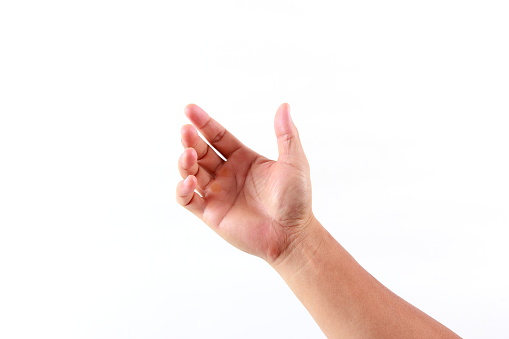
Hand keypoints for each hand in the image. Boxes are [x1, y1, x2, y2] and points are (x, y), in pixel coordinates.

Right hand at [176, 103, 314, 262]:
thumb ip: (286, 135)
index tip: (189, 109)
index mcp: (243, 158)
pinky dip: (182, 190)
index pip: (217, 136)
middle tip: (186, 131)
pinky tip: (190, 182)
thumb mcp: (293, 162)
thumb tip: (284, 105)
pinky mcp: (210, 213)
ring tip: (189, 154)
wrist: (291, 234)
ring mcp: (217, 193)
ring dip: (185, 162)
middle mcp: (227, 174)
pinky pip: (187, 200)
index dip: (203, 122)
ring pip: (191, 172)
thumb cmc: (296, 199)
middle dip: (191, 140)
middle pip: (201, 151)